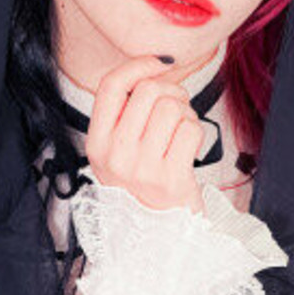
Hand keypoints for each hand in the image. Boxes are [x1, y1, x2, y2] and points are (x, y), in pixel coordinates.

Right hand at [86, 55, 205, 213]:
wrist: (158, 230)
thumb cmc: (143, 182)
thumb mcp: (118, 150)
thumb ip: (126, 112)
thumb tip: (155, 66)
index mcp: (97, 143)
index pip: (110, 86)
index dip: (138, 65)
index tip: (158, 64)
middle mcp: (115, 156)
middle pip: (148, 91)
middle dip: (171, 91)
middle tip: (176, 107)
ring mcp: (143, 169)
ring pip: (173, 107)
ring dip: (185, 113)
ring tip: (180, 131)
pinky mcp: (171, 179)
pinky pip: (191, 129)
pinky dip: (196, 131)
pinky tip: (188, 146)